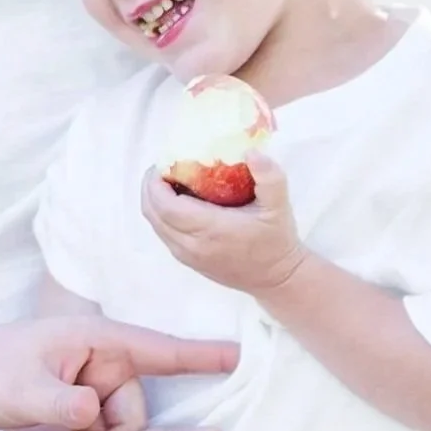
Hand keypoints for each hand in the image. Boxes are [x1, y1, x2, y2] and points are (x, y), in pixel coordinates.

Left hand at [0, 315, 239, 430]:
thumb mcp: (19, 390)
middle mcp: (98, 359)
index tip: (239, 355)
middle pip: (131, 417)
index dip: (199, 355)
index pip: (157, 349)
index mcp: (94, 340)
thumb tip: (94, 414)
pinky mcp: (78, 405)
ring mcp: (89, 383)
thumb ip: (59, 403)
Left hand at [142, 159, 305, 297]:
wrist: (276, 278)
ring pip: (155, 224)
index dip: (156, 182)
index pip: (165, 205)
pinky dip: (162, 215)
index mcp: (210, 229)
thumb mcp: (279, 205)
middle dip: (151, 187)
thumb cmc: (276, 239)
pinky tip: (179, 201)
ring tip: (170, 181)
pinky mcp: (188, 261)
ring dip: (155, 201)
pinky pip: (164, 234)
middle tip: (164, 167)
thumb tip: (250, 152)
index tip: (164, 162)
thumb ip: (269, 176)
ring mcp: (187, 255)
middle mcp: (192, 245)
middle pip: (152, 212)